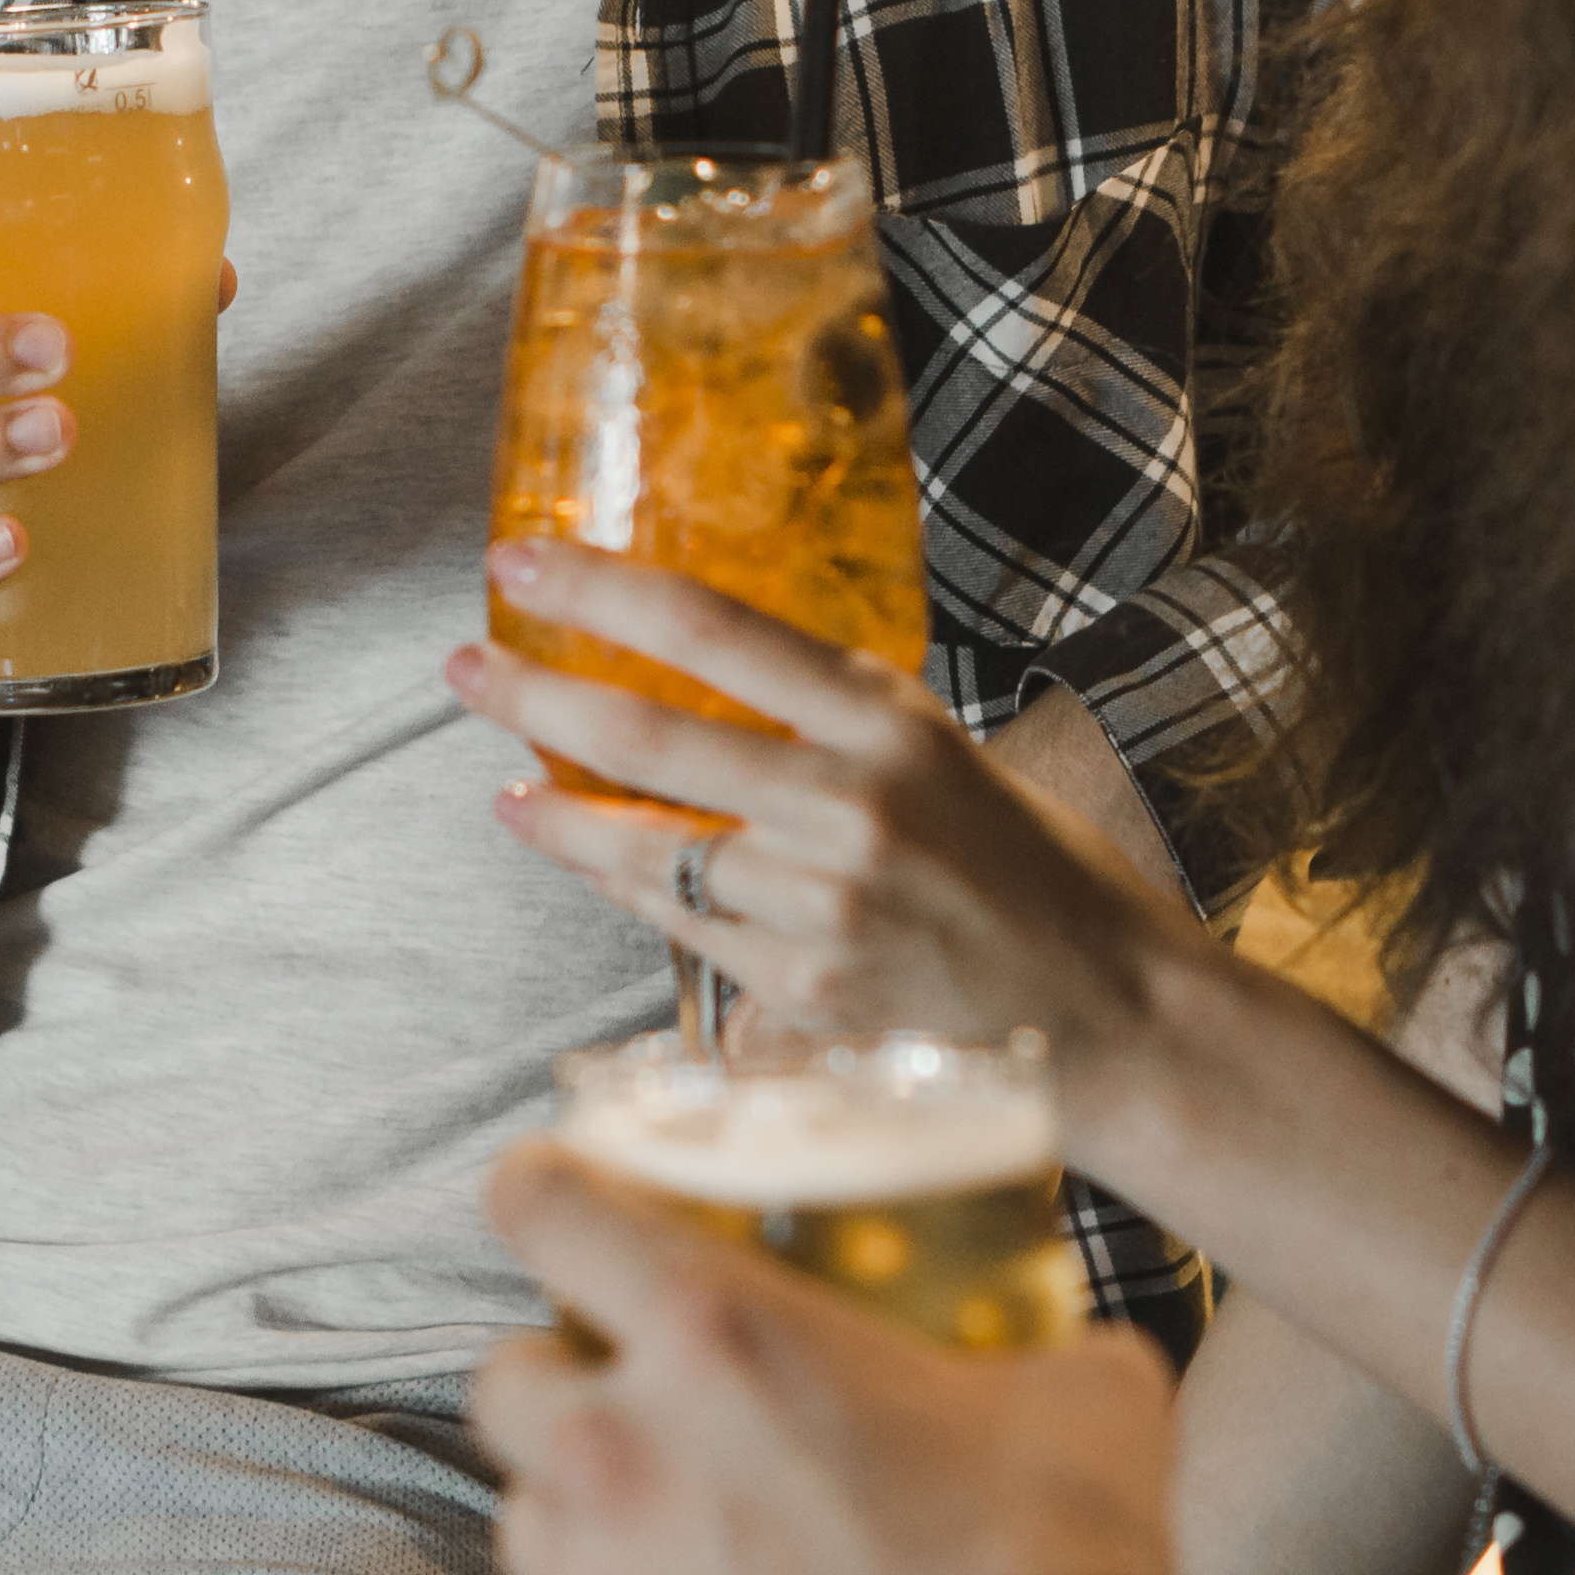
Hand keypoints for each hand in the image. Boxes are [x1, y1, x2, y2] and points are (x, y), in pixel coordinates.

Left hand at [453, 538, 1200, 1063]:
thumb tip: (703, 688)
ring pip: (647, 848)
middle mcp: (851, 803)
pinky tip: (578, 856)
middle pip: (650, 734)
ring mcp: (823, 904)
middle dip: (535, 693)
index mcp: (890, 720)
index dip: (602, 590)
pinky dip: (622, 889)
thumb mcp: (944, 756)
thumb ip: (830, 727)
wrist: (1108, 1013)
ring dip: (559, 815)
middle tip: (466, 667)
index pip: (715, 630)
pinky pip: (684, 930)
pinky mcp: (804, 994)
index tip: (524, 561)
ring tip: (510, 789)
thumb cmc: (1033, 875)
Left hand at [477, 1138, 1188, 1574]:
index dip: (542, 1190)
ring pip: (518, 1523)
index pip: (549, 1208)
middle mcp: (622, 1445)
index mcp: (712, 1327)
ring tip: (656, 1531)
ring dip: (573, 1516)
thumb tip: (1081, 1363)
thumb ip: (1043, 1354)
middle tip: (631, 1395)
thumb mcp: (1076, 1394)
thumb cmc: (1054, 1554)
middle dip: (553, 1377)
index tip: (551, 1194)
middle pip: (502, 1380)